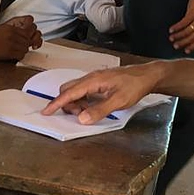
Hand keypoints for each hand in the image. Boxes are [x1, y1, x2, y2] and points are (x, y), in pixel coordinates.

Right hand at [0, 16, 41, 61]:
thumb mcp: (3, 28)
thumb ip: (15, 28)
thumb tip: (27, 31)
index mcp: (11, 27)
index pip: (30, 27)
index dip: (33, 32)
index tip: (32, 35)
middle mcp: (12, 33)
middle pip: (29, 38)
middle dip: (28, 42)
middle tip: (24, 44)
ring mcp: (11, 43)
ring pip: (26, 47)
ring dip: (23, 50)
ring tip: (17, 50)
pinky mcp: (10, 51)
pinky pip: (21, 55)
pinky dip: (19, 56)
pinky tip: (14, 55)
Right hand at [42, 63, 162, 122]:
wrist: (147, 76)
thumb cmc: (134, 86)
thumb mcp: (118, 102)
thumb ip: (99, 111)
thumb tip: (81, 119)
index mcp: (93, 81)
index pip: (69, 93)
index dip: (56, 103)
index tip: (46, 111)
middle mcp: (91, 78)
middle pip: (68, 90)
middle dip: (67, 104)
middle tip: (79, 116)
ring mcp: (95, 79)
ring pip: (76, 90)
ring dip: (76, 103)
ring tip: (89, 113)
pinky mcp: (99, 82)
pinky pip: (84, 91)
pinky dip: (83, 100)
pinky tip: (93, 107)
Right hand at [168, 0, 193, 53]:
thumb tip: (190, 35)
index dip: (192, 46)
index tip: (185, 51)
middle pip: (192, 37)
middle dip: (182, 42)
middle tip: (175, 45)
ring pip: (187, 31)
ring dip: (178, 35)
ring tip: (171, 37)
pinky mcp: (192, 13)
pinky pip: (183, 23)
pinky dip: (176, 27)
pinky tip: (171, 29)